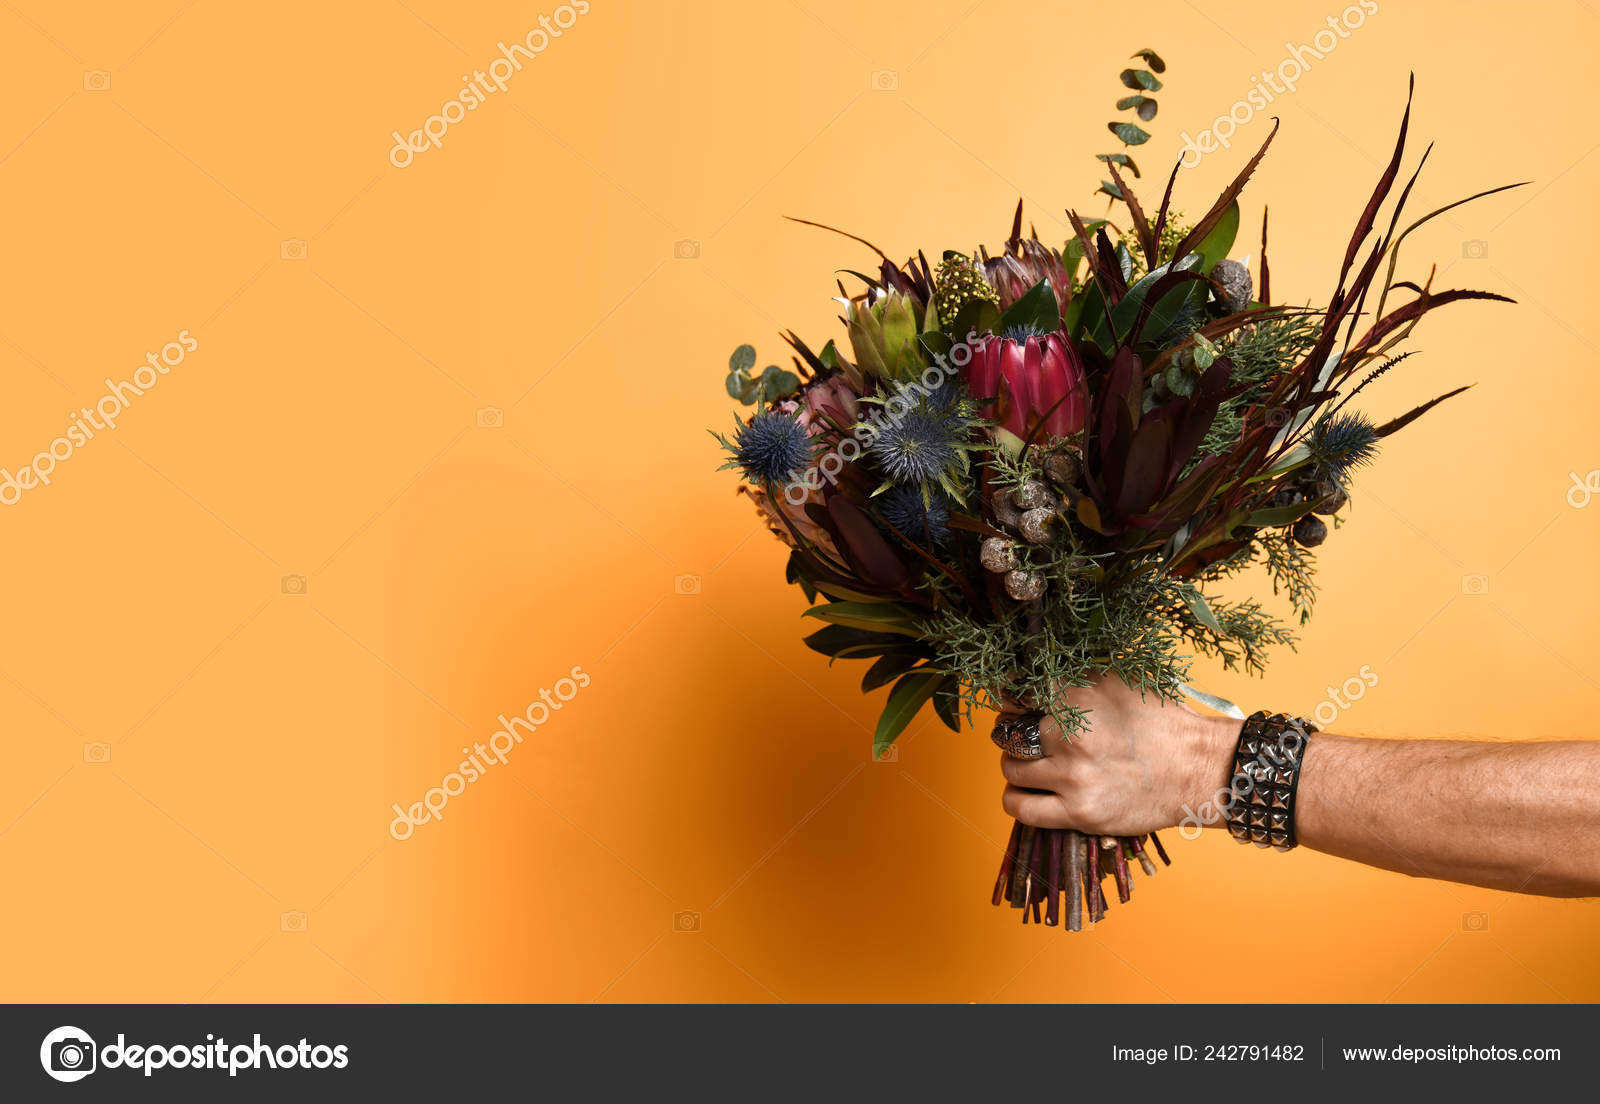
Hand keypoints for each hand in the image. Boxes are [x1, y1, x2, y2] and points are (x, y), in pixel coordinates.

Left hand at [999, 678, 1238, 835]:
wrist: (1198, 768)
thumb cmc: (1161, 722)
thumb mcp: (1119, 682)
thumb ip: (1074, 678)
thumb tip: (1034, 674)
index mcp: (1078, 698)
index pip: (1016, 694)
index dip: (1011, 699)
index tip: (1015, 705)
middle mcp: (1070, 737)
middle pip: (1008, 733)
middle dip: (1013, 732)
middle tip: (1028, 736)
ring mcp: (1073, 778)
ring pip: (1010, 769)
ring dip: (1015, 765)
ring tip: (1032, 764)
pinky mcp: (1079, 813)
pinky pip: (1020, 808)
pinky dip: (1016, 798)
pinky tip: (1028, 791)